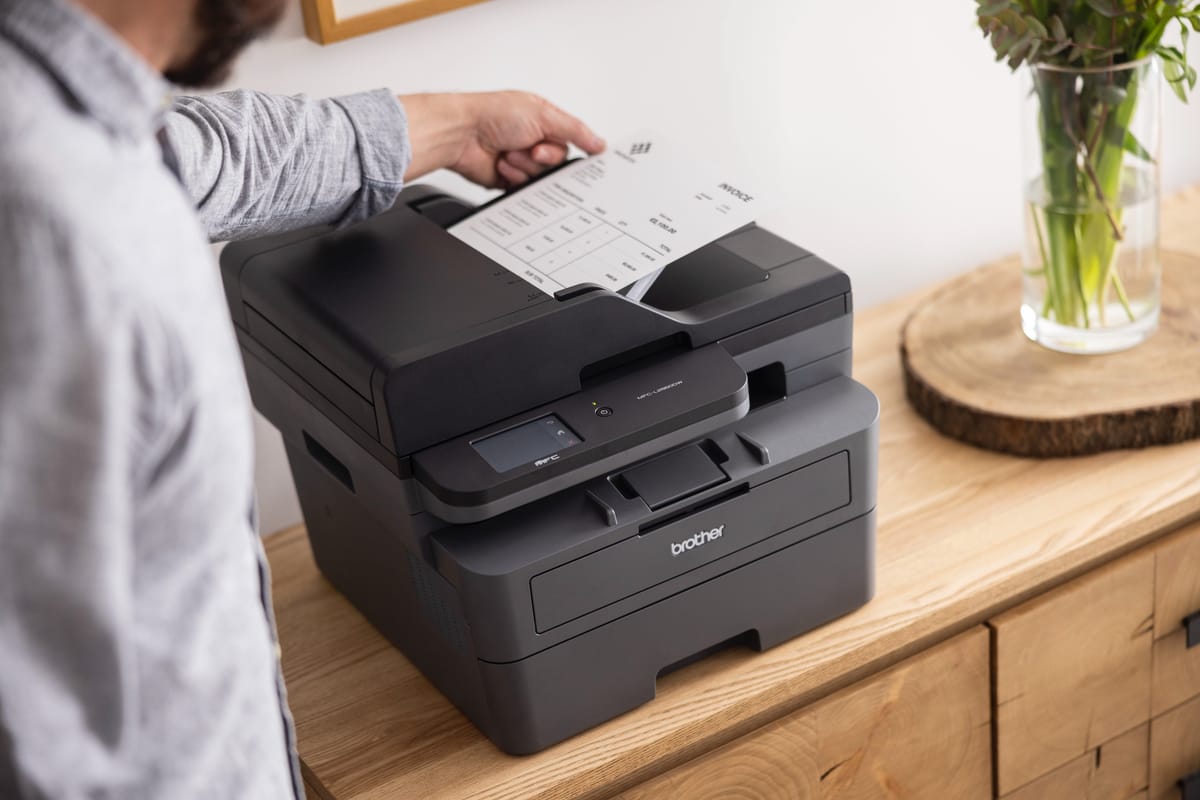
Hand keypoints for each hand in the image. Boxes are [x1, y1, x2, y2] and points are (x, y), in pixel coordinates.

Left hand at [400, 91, 604, 187]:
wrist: (462, 135)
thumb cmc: (492, 114)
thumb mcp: (544, 114)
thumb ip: (575, 130)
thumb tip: (599, 143)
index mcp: (544, 122)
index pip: (572, 141)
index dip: (576, 149)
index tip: (582, 156)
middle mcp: (533, 141)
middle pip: (558, 163)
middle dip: (545, 158)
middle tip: (533, 149)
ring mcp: (521, 161)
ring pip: (541, 178)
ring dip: (526, 166)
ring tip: (510, 153)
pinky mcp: (509, 179)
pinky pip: (524, 189)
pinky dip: (514, 178)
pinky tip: (503, 165)